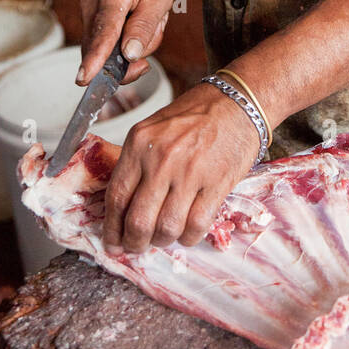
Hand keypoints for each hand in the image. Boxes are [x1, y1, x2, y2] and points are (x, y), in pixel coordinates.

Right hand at [78, 0, 175, 85]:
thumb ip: (145, 25)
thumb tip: (130, 55)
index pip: (104, 34)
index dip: (96, 59)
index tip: (85, 79)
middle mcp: (92, 6)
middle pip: (103, 51)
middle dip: (131, 58)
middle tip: (155, 35)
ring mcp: (86, 11)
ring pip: (106, 48)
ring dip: (132, 42)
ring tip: (149, 15)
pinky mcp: (89, 16)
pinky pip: (104, 40)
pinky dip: (124, 37)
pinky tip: (137, 18)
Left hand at [102, 81, 260, 253]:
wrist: (237, 102)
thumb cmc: (195, 115)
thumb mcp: (154, 130)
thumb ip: (136, 163)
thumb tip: (123, 206)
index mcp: (139, 143)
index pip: (117, 196)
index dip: (111, 227)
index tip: (112, 242)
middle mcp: (162, 159)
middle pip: (138, 220)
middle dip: (134, 242)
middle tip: (136, 247)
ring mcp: (191, 172)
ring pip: (167, 228)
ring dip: (162, 241)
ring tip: (164, 237)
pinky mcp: (217, 183)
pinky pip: (197, 225)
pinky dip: (189, 237)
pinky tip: (187, 232)